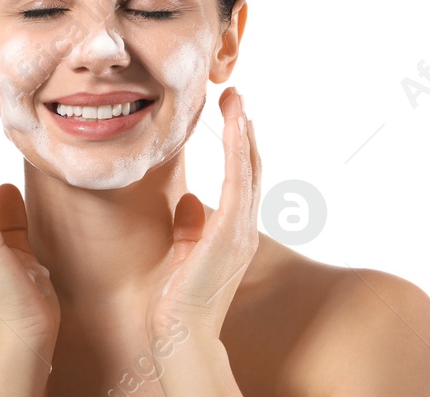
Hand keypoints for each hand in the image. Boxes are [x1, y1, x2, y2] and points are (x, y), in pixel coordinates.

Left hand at [145, 87, 261, 343]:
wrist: (181, 333)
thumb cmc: (178, 300)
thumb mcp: (184, 253)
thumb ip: (190, 226)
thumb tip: (189, 200)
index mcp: (234, 230)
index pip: (241, 178)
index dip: (239, 145)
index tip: (232, 115)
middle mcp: (245, 226)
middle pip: (250, 166)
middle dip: (244, 128)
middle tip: (236, 95)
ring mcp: (241, 227)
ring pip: (247, 166)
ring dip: (242, 129)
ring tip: (235, 99)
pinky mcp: (230, 230)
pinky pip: (237, 179)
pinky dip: (237, 149)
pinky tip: (234, 125)